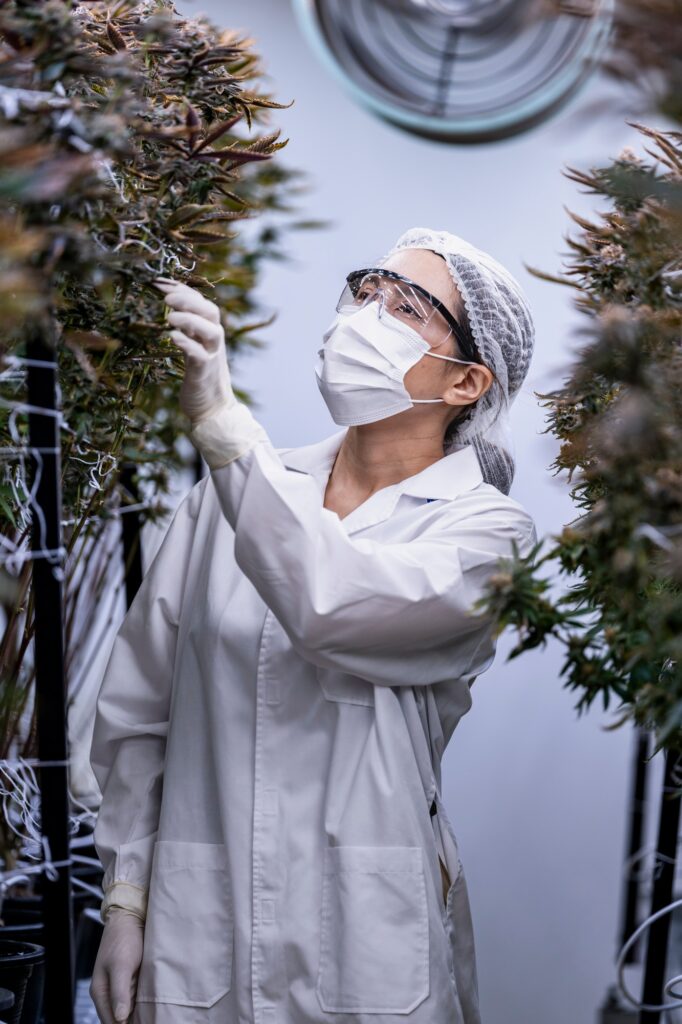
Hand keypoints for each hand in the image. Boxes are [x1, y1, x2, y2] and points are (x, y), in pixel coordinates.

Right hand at [90, 908, 144, 1023]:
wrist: (131, 917)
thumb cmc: (124, 938)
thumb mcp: (122, 965)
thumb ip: (119, 992)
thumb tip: (119, 1018)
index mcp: (100, 992)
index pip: (111, 1023)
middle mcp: (109, 992)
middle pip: (119, 1019)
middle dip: (134, 1021)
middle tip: (153, 1018)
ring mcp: (121, 986)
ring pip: (129, 1010)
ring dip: (139, 1013)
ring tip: (155, 1014)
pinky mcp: (132, 980)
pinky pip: (136, 999)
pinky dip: (144, 1003)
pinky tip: (155, 1004)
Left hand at [154, 278, 235, 423]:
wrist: (213, 408)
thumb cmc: (199, 375)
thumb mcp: (193, 346)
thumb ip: (187, 328)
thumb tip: (168, 306)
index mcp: (209, 331)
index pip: (200, 302)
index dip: (182, 290)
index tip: (160, 282)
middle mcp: (213, 340)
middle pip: (210, 311)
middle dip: (190, 300)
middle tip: (166, 298)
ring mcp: (212, 356)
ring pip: (211, 331)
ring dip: (191, 320)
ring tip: (170, 317)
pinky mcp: (204, 373)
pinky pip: (200, 355)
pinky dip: (188, 344)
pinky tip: (173, 337)